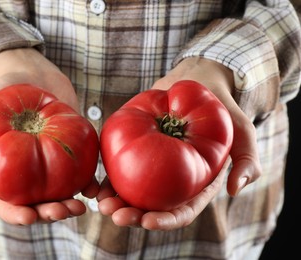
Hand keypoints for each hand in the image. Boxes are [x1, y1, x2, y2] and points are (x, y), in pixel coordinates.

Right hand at [0, 48, 99, 224]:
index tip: (28, 217)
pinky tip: (93, 188)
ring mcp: (53, 166)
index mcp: (5, 175)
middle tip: (63, 211)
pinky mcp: (72, 154)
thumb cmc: (0, 96)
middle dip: (50, 213)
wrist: (31, 76)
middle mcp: (30, 176)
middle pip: (39, 205)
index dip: (17, 215)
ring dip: (71, 206)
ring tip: (80, 206)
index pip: (8, 204)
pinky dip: (88, 184)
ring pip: (62, 196)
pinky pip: (82, 173)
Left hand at [97, 57, 261, 229]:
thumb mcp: (242, 130)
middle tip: (116, 215)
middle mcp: (173, 181)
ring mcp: (153, 167)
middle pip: (152, 207)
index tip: (148, 221)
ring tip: (101, 203)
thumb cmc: (221, 107)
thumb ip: (246, 157)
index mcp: (196, 185)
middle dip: (134, 216)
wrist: (196, 82)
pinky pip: (120, 168)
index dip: (166, 220)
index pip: (182, 210)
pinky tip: (96, 184)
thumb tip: (235, 189)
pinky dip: (108, 179)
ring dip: (116, 202)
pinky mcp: (137, 150)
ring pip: (132, 192)